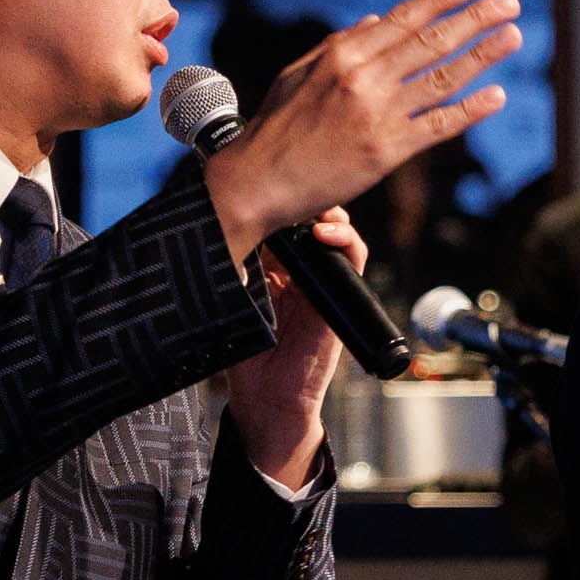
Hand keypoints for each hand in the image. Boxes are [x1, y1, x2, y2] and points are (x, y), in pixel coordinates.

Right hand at [202, 0, 521, 263]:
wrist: (257, 181)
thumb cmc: (275, 127)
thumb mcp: (299, 73)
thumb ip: (340, 44)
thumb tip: (378, 20)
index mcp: (342, 54)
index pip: (401, 19)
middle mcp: (363, 78)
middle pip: (430, 41)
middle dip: (474, 18)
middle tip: (508, 2)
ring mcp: (377, 114)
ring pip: (442, 78)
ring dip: (482, 55)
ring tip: (512, 36)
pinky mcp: (387, 151)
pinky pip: (438, 124)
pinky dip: (470, 109)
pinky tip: (496, 95)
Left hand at [225, 208, 365, 490]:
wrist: (269, 397)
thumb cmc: (247, 355)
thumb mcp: (236, 301)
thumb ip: (238, 268)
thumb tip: (227, 223)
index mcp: (271, 266)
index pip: (281, 220)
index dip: (276, 199)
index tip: (264, 183)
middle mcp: (298, 267)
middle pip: (310, 217)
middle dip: (305, 197)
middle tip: (291, 186)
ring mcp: (321, 279)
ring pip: (335, 229)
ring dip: (328, 211)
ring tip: (312, 207)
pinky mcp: (339, 294)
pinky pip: (353, 257)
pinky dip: (346, 239)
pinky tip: (325, 232)